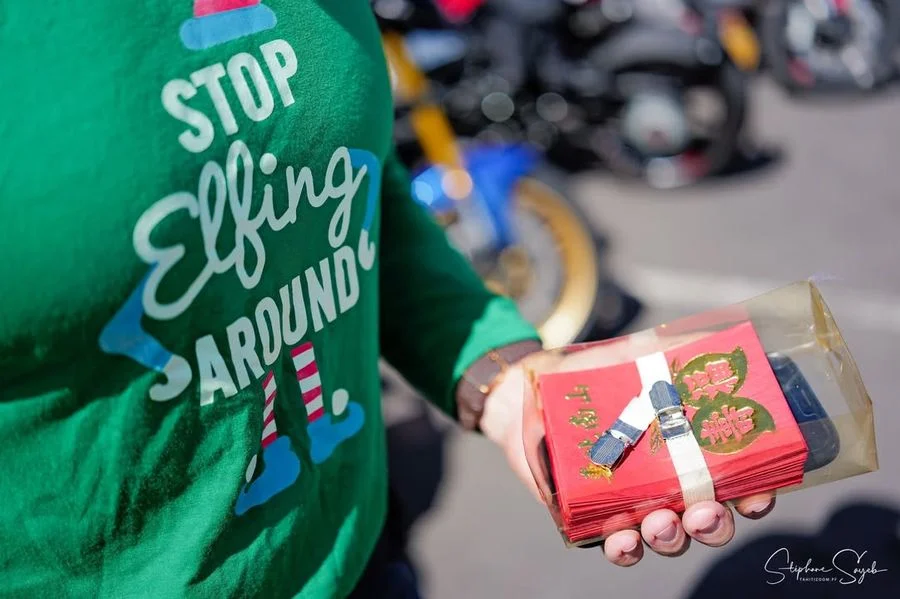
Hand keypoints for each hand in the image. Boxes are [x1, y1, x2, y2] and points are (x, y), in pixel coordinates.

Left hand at [479, 337, 775, 566]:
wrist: (532, 393)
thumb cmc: (594, 376)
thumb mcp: (636, 355)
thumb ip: (678, 350)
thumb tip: (724, 341)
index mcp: (691, 451)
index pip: (738, 483)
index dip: (756, 494)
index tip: (757, 494)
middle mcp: (671, 486)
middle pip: (709, 520)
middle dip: (713, 523)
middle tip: (705, 512)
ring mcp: (635, 505)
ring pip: (668, 537)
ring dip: (671, 537)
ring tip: (660, 523)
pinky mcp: (596, 518)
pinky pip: (619, 546)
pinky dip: (626, 549)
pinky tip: (622, 539)